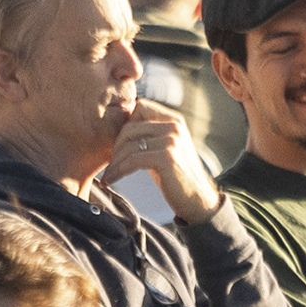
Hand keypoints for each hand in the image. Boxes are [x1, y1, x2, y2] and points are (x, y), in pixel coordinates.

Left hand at [111, 102, 221, 225]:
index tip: (119, 145)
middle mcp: (174, 126)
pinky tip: (110, 180)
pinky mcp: (166, 156)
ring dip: (114, 163)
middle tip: (111, 164)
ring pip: (128, 145)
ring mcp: (171, 140)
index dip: (126, 124)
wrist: (197, 199)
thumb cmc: (175, 176)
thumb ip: (149, 134)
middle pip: (129, 127)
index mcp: (174, 120)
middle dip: (116, 147)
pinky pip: (132, 160)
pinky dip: (117, 171)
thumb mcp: (164, 148)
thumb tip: (122, 126)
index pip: (140, 107)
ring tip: (108, 176)